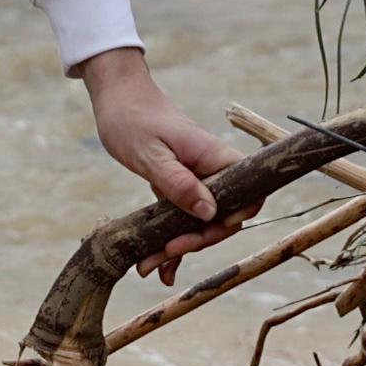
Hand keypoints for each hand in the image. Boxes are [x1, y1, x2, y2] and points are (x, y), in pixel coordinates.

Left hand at [74, 47, 242, 275]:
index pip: (248, 195)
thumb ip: (179, 184)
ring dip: (179, 247)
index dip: (234, 220)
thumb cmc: (132, 119)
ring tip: (148, 267)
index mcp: (214, 157)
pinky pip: (183, 218)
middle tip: (163, 255)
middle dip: (195, 241)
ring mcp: (197, 179)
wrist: (117, 97)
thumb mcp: (151, 155)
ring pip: (201, 222)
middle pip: (222, 217)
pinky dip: (171, 239)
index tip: (202, 233)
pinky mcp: (181, 186)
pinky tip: (156, 264)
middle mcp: (212, 169)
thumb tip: (210, 213)